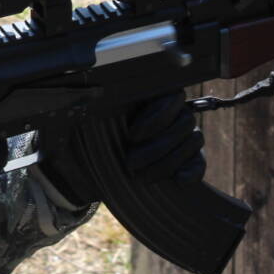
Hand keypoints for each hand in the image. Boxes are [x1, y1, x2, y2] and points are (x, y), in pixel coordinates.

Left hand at [34, 91, 206, 209]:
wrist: (78, 175)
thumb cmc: (76, 143)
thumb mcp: (75, 122)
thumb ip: (83, 106)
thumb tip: (81, 92)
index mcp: (143, 99)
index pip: (170, 96)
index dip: (157, 114)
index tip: (132, 134)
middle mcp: (165, 115)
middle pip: (183, 121)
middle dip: (158, 145)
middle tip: (131, 163)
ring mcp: (176, 138)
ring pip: (192, 140)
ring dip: (167, 161)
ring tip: (142, 177)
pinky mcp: (181, 162)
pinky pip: (198, 163)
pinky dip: (192, 171)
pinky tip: (179, 181)